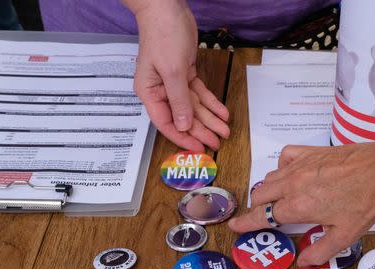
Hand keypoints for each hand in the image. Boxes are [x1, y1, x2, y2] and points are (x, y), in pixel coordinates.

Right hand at [131, 0, 229, 150]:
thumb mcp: (173, 71)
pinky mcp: (184, 73)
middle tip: (217, 142)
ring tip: (225, 131)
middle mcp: (160, 90)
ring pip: (194, 107)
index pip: (166, 123)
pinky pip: (199, 94)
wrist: (167, 8)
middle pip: (182, 117)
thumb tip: (182, 125)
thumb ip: (179, 100)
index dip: (182, 137)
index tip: (197, 148)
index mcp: (150, 92)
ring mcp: (173, 83)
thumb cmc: (162, 35)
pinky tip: (223, 113)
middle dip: (201, 130)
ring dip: (210, 119)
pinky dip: (211, 103)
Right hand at [228, 130, 374, 266]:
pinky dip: (280, 166)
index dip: (246, 223)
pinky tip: (290, 173)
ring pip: (269, 177)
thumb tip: (302, 262)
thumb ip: (320, 251)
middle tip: (261, 216)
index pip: (263, 217)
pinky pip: (283, 157)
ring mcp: (299, 166)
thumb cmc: (365, 202)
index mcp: (297, 207)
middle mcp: (292, 185)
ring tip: (276, 199)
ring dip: (267, 190)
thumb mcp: (345, 236)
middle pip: (260, 196)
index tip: (234, 226)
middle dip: (257, 208)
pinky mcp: (309, 152)